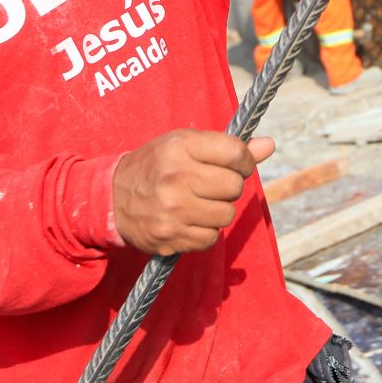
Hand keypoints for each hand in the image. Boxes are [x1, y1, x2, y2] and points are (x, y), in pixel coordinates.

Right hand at [111, 131, 275, 254]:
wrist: (111, 198)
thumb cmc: (155, 165)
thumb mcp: (184, 144)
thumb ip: (228, 146)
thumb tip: (270, 145)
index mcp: (179, 147)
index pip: (236, 154)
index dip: (244, 161)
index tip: (237, 165)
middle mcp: (175, 178)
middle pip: (234, 186)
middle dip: (229, 187)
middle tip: (211, 185)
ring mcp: (172, 211)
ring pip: (226, 215)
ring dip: (219, 211)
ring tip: (199, 202)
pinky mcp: (170, 237)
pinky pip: (211, 238)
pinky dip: (206, 231)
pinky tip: (189, 220)